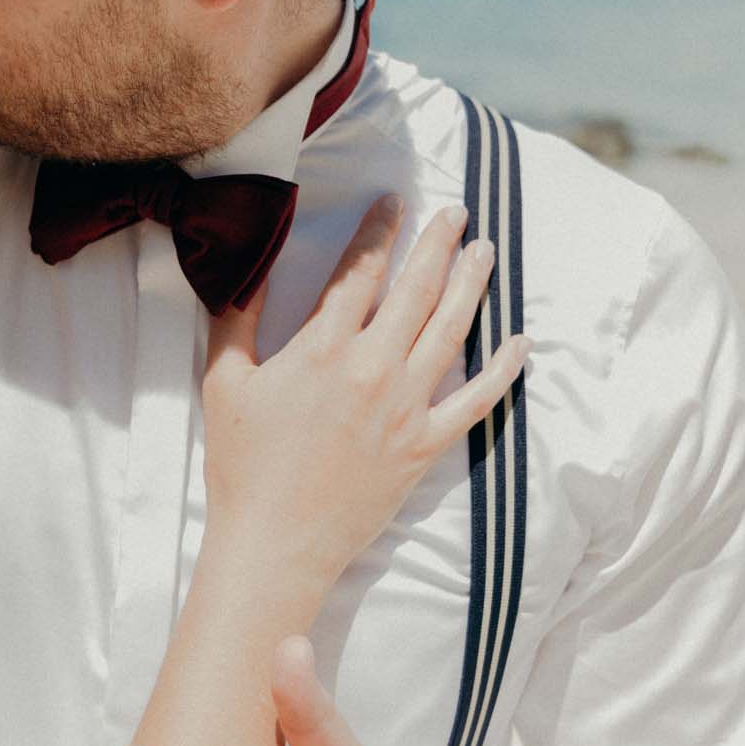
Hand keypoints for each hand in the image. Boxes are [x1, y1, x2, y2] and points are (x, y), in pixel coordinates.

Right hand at [201, 194, 527, 584]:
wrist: (274, 542)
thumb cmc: (243, 465)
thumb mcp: (225, 382)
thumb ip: (238, 319)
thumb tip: (246, 267)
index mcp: (321, 349)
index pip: (359, 272)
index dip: (379, 231)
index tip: (394, 202)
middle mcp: (372, 369)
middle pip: (416, 289)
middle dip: (439, 243)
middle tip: (456, 212)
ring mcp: (406, 408)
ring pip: (451, 330)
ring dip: (472, 284)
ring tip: (486, 250)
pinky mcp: (426, 445)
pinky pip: (477, 400)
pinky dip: (503, 370)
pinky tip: (520, 342)